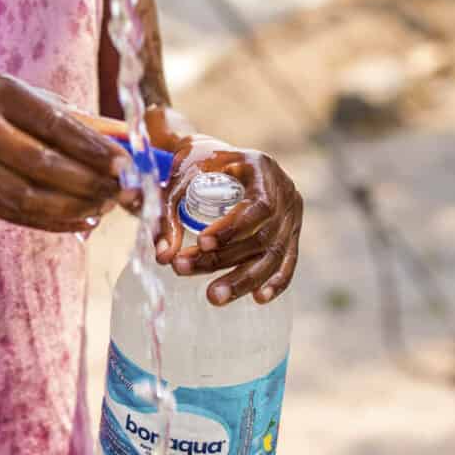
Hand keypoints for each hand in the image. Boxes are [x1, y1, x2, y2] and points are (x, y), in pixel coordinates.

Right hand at [0, 75, 127, 233]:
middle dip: (90, 181)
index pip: (54, 125)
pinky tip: (85, 218)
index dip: (93, 148)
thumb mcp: (27, 98)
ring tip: (109, 204)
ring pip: (31, 197)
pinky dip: (57, 221)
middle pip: (42, 165)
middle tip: (126, 190)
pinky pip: (19, 216)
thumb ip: (75, 118)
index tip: (127, 163)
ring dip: (77, 205)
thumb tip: (126, 137)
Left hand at [144, 106, 302, 306]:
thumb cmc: (199, 163)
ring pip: (274, 254)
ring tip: (214, 296)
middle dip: (226, 259)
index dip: (233, 229)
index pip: (259, 205)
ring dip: (244, 279)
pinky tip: (258, 298)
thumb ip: (170, 213)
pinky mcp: (290, 232)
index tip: (202, 242)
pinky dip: (275, 281)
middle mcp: (284, 190)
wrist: (215, 157)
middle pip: (264, 235)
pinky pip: (288, 260)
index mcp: (262, 168)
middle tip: (188, 271)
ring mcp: (291, 213)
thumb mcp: (182, 178)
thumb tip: (164, 257)